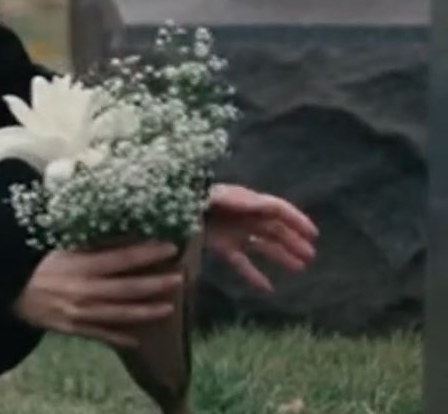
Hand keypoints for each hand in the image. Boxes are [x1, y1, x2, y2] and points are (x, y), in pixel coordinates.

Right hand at [11, 240, 185, 349]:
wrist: (10, 290)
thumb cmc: (39, 262)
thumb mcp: (64, 247)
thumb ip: (91, 246)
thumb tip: (122, 236)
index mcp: (81, 264)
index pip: (121, 258)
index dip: (146, 253)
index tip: (169, 246)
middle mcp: (84, 289)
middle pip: (127, 288)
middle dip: (155, 283)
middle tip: (180, 277)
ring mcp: (81, 312)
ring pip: (120, 313)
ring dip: (147, 310)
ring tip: (169, 306)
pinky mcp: (74, 328)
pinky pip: (102, 334)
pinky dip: (121, 335)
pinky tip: (139, 336)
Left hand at [204, 183, 318, 292]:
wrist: (172, 206)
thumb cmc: (197, 198)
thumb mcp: (223, 196)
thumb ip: (248, 202)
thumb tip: (273, 208)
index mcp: (247, 201)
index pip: (278, 209)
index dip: (297, 220)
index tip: (314, 234)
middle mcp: (244, 216)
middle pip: (274, 229)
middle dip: (293, 241)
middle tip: (311, 256)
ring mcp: (233, 231)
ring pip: (263, 245)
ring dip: (281, 255)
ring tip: (300, 268)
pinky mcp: (221, 245)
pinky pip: (242, 262)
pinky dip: (254, 274)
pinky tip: (268, 288)